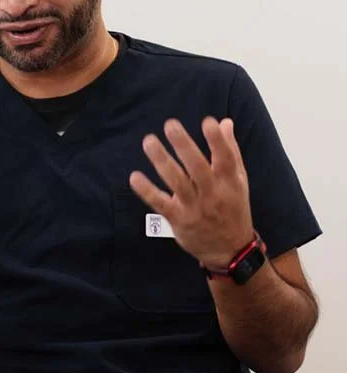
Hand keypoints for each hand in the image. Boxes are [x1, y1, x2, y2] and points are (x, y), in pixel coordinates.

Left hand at [129, 117, 253, 269]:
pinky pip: (161, 203)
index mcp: (229, 183)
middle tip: (170, 124)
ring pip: (177, 182)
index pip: (226, 159)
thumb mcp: (238, 181)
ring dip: (162, 161)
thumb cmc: (233, 208)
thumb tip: (224, 122)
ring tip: (149, 141)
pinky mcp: (178, 220)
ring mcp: (194, 208)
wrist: (230, 251)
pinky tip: (135, 177)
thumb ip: (230, 150)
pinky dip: (147, 191)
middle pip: (198, 167)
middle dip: (184, 146)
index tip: (208, 122)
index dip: (218, 141)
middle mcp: (213, 194)